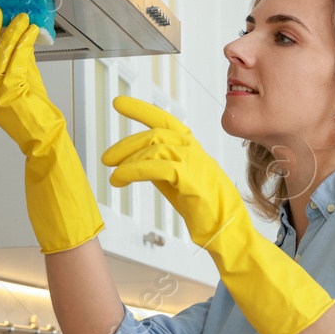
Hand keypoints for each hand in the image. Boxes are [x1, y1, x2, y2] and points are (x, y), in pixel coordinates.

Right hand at [0, 7, 62, 157]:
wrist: (43, 137)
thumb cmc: (33, 114)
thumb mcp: (20, 82)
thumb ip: (15, 61)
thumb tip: (16, 35)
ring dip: (10, 32)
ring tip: (21, 18)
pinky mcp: (10, 90)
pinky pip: (16, 59)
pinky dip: (23, 42)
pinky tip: (30, 32)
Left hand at [102, 95, 334, 333]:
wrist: (227, 231)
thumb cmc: (205, 211)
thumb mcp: (178, 183)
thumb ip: (162, 168)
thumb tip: (137, 161)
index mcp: (192, 148)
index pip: (165, 120)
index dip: (141, 109)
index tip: (119, 102)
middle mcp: (194, 150)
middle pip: (154, 134)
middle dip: (125, 144)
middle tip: (106, 158)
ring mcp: (194, 162)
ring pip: (153, 148)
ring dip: (127, 159)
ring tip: (113, 174)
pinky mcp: (190, 178)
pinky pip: (156, 167)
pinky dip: (134, 171)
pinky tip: (121, 179)